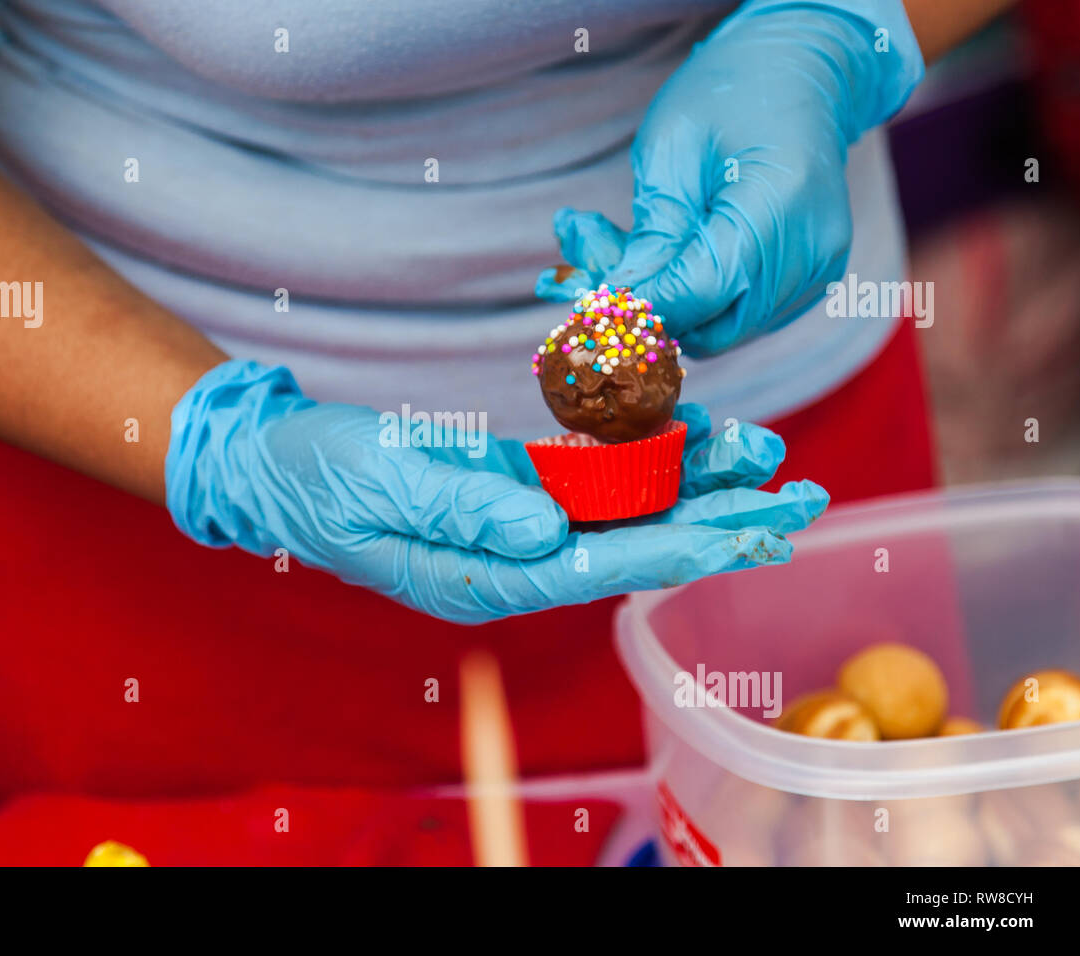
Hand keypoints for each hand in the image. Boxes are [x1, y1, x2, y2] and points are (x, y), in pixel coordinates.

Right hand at [166, 360, 827, 623]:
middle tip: (802, 499)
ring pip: (626, 510)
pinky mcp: (513, 490)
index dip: (686, 543)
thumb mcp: (383, 483)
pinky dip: (646, 456)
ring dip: (698, 486)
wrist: (277, 462)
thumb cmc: (319, 478)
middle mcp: (514, 559)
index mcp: (485, 575)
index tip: (759, 527)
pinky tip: (699, 435)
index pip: (604, 563)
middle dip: (721, 522)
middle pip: (635, 544)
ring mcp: (516, 525)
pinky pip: (594, 478)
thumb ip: (464, 507)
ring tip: (771, 461)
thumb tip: (549, 527)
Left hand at [537, 0, 923, 356]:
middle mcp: (811, 249)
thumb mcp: (669, 153)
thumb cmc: (725, 96)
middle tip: (603, 271)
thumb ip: (651, 238)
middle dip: (652, 312)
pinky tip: (678, 256)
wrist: (797, 70)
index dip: (640, 305)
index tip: (592, 300)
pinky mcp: (814, 279)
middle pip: (715, 328)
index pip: (699, 291)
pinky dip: (702, 302)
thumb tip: (619, 306)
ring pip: (726, 331)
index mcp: (778, 204)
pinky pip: (744, 317)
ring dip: (673, 309)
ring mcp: (819, 269)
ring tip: (637, 253)